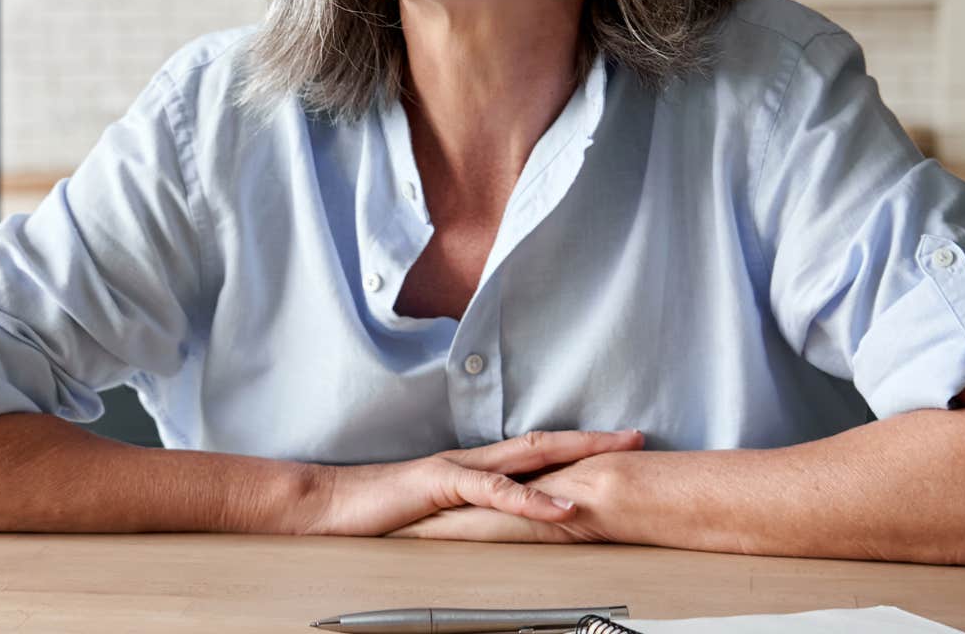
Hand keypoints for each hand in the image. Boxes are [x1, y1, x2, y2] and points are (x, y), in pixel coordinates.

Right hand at [385, 447, 632, 542]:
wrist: (329, 503)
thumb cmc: (377, 512)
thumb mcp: (435, 514)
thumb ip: (468, 514)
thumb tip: (502, 526)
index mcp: (472, 468)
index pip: (534, 450)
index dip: (576, 447)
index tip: (614, 447)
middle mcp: (471, 460)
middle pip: (543, 442)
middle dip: (592, 441)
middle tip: (635, 439)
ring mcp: (457, 469)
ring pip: (526, 457)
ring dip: (574, 458)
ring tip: (613, 463)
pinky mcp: (441, 485)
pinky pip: (493, 491)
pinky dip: (531, 498)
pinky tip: (560, 505)